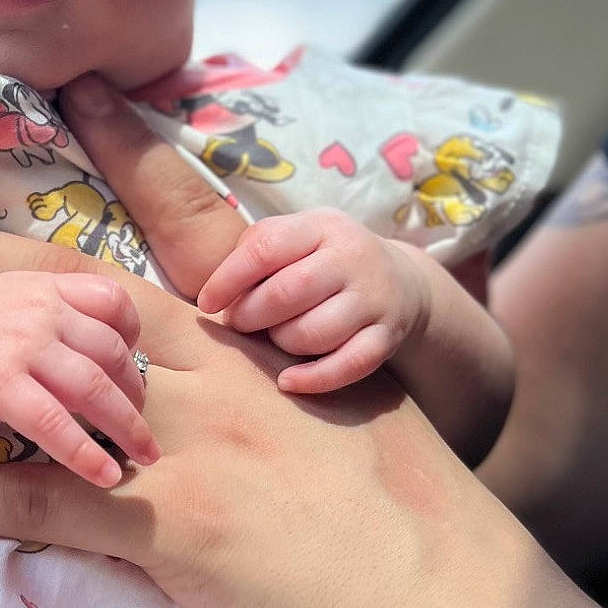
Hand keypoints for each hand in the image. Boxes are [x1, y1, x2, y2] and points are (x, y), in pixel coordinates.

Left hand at [0, 74, 512, 607]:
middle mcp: (220, 369)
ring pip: (36, 378)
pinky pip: (33, 498)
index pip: (188, 223)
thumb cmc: (412, 537)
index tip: (68, 98)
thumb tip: (247, 377)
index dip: (126, 154)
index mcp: (267, 340)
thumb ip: (289, 392)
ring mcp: (190, 439)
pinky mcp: (168, 520)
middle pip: (72, 289)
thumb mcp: (358, 429)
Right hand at [0, 271, 157, 486]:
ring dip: (125, 426)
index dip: (135, 338)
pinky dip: (83, 451)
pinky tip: (103, 475)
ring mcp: (20, 342)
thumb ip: (50, 317)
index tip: (139, 370)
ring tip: (144, 456)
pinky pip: (54, 421)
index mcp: (45, 286)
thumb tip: (96, 355)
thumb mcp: (6, 303)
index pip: (113, 301)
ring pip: (92, 386)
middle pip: (112, 350)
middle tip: (147, 427)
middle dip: (137, 393)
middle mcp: (40, 307)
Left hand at [197, 208, 432, 393]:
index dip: (228, 279)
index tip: (206, 303)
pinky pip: (348, 365)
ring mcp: (374, 299)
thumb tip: (215, 293)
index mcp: (321, 227)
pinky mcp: (387, 337)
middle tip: (239, 323)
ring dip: (282, 343)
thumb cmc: (325, 260)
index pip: (266, 248)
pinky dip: (313, 379)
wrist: (401, 281)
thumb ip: (255, 251)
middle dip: (251, 315)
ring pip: (314, 333)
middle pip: (287, 293)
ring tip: (275, 337)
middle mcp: (352, 258)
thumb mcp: (296, 237)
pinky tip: (288, 381)